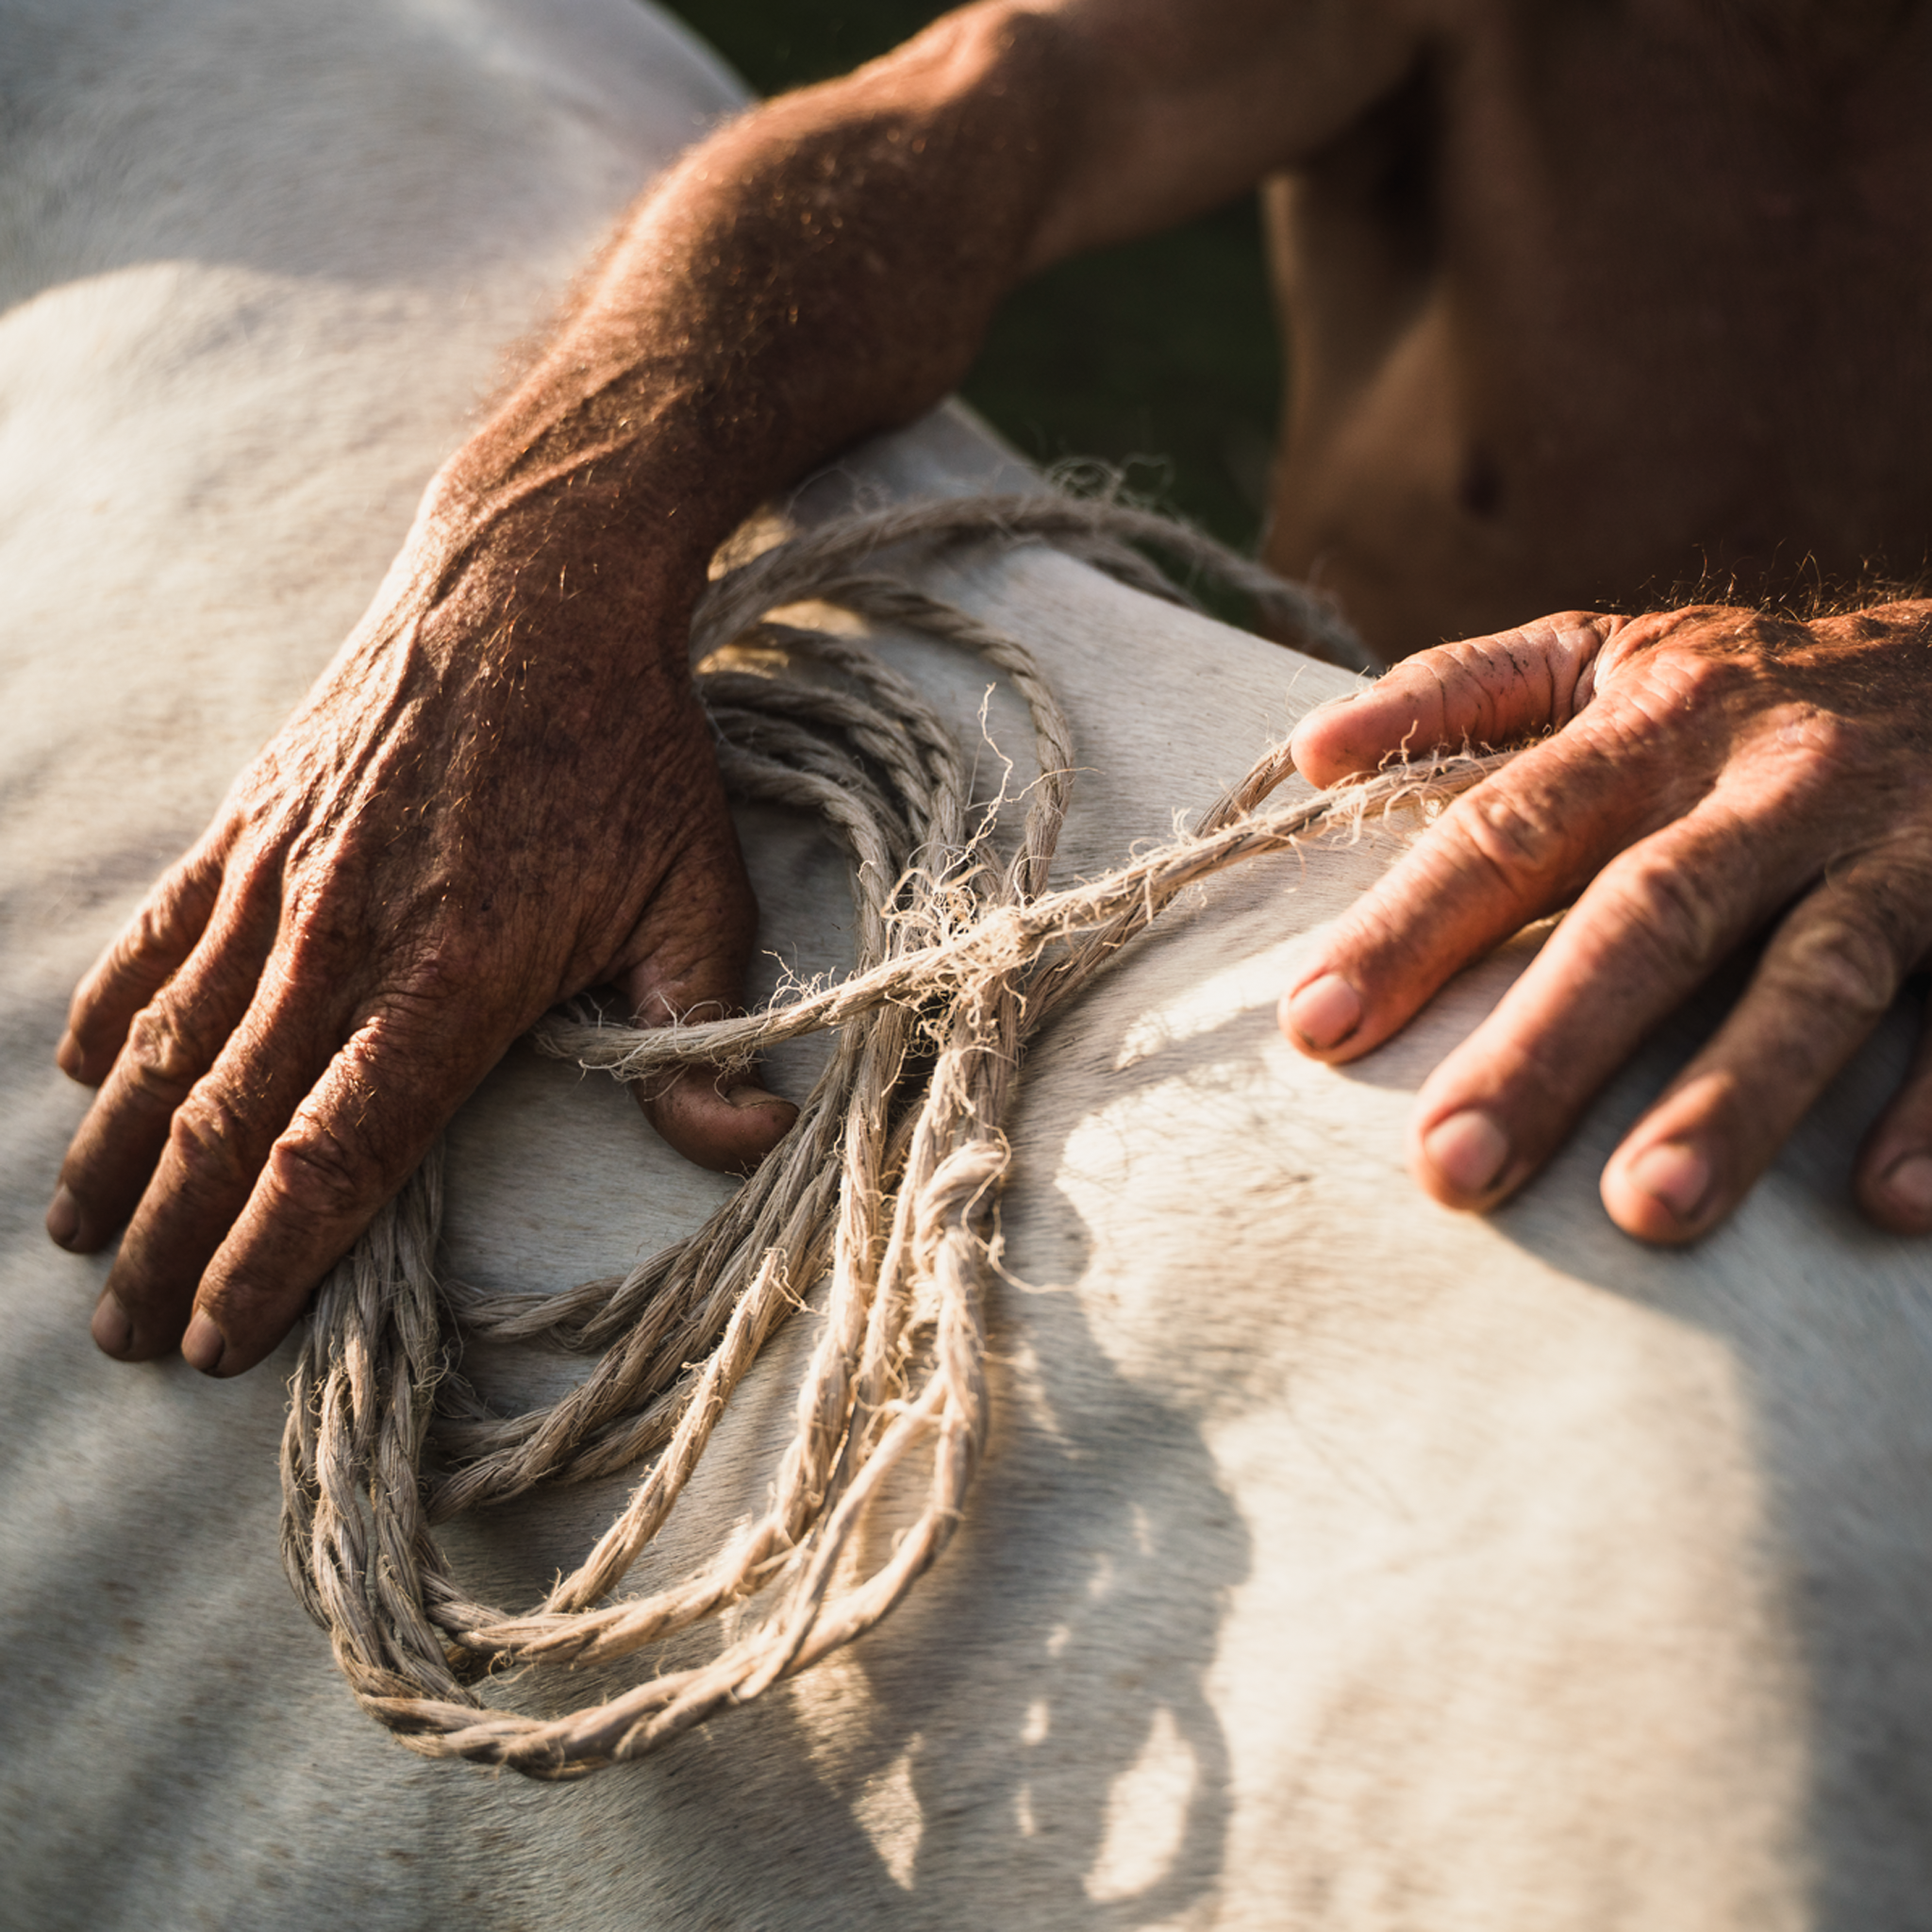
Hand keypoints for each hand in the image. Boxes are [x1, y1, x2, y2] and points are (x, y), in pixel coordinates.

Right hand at [46, 487, 795, 1376]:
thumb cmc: (629, 751)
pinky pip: (156, 935)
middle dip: (173, 1245)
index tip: (224, 1341)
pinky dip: (109, 1011)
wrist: (536, 582)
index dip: (272, 1260)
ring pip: (168, 1044)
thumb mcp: (698, 892)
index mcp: (453, 978)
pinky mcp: (250, 822)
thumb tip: (745, 1140)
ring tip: (81, 1241)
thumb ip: (701, 1031)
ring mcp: (279, 877)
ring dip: (119, 1155)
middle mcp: (341, 939)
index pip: (336, 1156)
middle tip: (129, 1337)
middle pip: (228, 1126)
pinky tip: (80, 1077)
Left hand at [1279, 602, 1931, 1241]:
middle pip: (1651, 914)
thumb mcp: (1609, 652)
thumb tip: (1310, 752)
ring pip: (1817, 972)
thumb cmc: (1758, 681)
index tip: (1314, 1027)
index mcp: (1655, 717)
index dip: (1410, 924)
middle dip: (1548, 1043)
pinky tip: (1883, 1201)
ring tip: (1647, 1210)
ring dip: (1735, 1093)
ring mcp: (1906, 845)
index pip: (1508, 828)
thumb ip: (1462, 692)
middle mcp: (1777, 775)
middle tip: (1449, 1167)